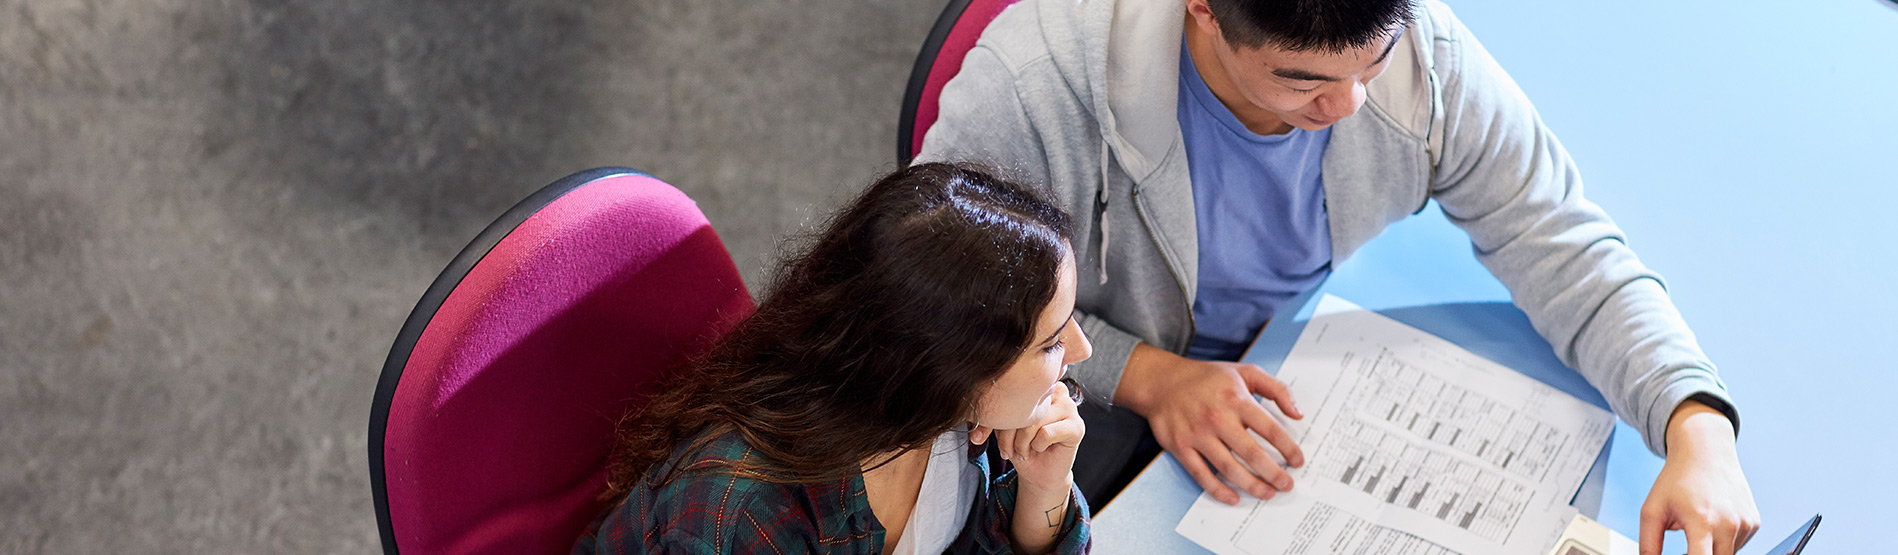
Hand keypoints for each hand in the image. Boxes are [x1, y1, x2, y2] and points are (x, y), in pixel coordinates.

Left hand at [973, 383, 1083, 554]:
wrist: (1038, 473)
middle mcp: (1057, 391)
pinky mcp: (1077, 427)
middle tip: (1006, 450)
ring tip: (1021, 451)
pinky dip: (1037, 445)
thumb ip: (996, 411)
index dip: (996, 414)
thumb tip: (980, 408)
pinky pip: (1047, 433)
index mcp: (1039, 384)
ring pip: (1035, 420)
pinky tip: (1039, 449)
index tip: (981, 435)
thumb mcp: (1003, 425)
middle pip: (1025, 405)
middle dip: (1008, 432)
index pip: (1012, 391)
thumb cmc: (1021, 445)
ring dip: (1022, 442)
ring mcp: (1070, 408)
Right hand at [1117, 343, 1304, 503]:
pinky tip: (1233, 497)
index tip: (1298, 461)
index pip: (1270, 429)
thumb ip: (1277, 390)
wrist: (1161, 381)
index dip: (1288, 448)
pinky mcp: (1180, 446)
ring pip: (1228, 467)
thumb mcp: (1246, 372)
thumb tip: (1298, 414)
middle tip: (1287, 485)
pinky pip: (1201, 474)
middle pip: (1252, 453)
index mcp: (1236, 399)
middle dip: (1273, 473)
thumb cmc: (1206, 378)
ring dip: (1251, 484)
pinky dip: (1217, 489)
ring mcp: (1197, 434)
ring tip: (1267, 493)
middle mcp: (1218, 418)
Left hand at [1640, 401, 1758, 554]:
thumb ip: (1649, 543)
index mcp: (1702, 521)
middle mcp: (1729, 524)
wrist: (1706, 452)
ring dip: (1711, 549)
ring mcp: (1745, 524)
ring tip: (1697, 524)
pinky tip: (1713, 519)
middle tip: (1686, 546)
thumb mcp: (1652, 510)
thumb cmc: (1676, 481)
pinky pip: (1738, 544)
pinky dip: (1723, 540)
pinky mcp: (1754, 523)